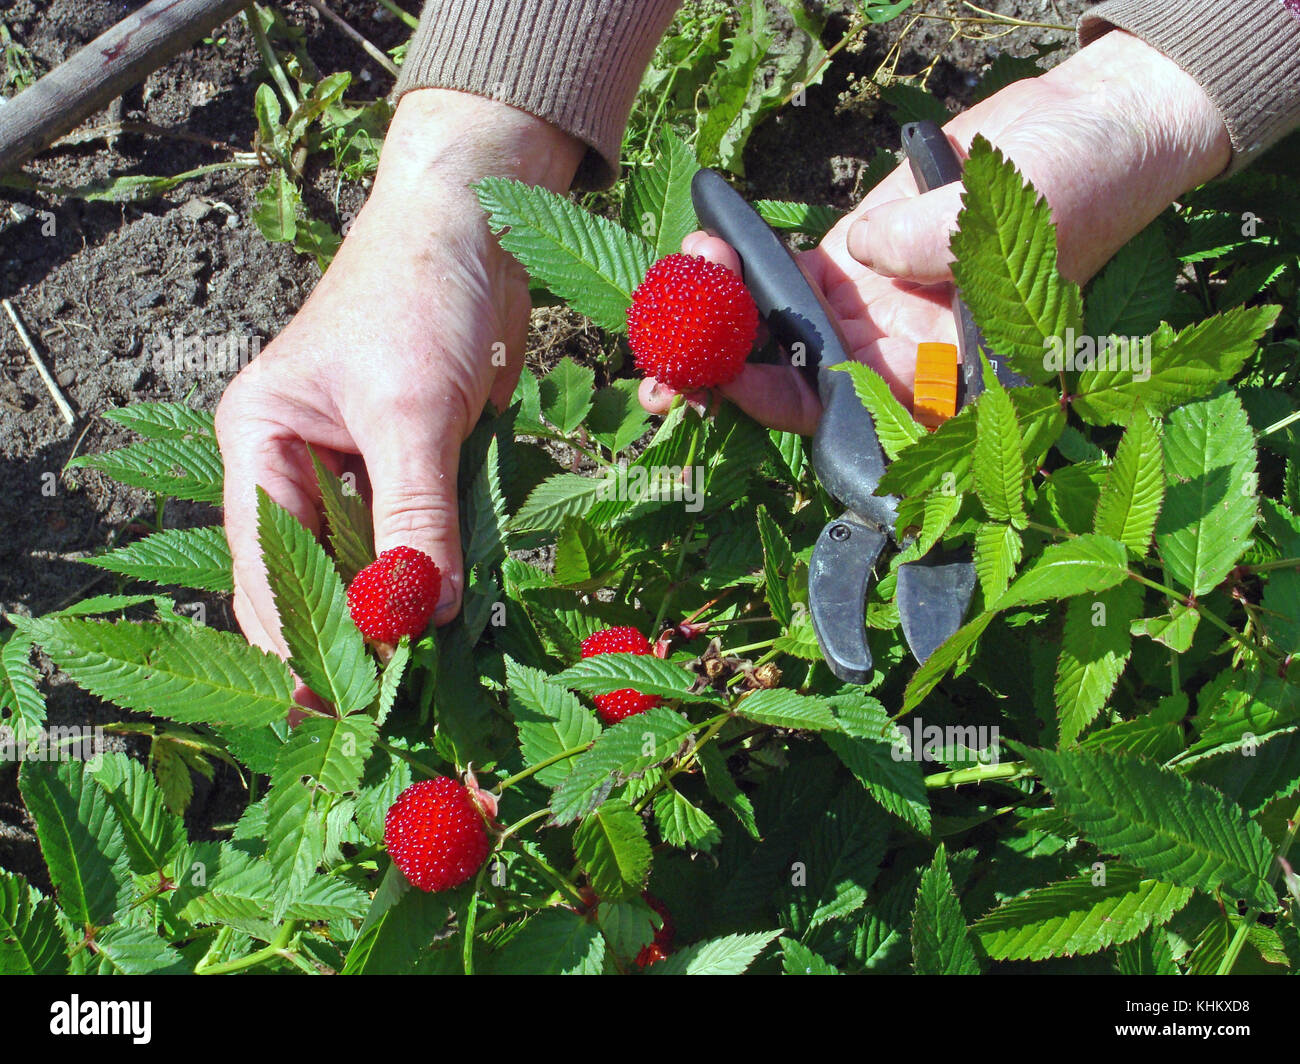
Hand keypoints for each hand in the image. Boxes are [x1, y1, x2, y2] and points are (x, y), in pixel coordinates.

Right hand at [216, 89, 582, 660]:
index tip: (337, 702)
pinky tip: (458, 621)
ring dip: (397, 612)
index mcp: (260, 444)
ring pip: (370, 566)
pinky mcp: (415, 472)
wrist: (476, 227)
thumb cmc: (420, 296)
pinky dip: (436, 576)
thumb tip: (416, 614)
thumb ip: (414, 514)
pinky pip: (419, 540)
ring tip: (427, 680)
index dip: (297, 636)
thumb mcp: (412, 410)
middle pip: (315, 576)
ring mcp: (359, 473)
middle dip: (350, 634)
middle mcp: (299, 466)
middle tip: (389, 707)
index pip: (267, 563)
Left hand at [641, 30, 1229, 434]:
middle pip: (801, 391)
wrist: (1089, 123)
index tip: (734, 387)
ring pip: (779, 338)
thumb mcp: (1024, 221)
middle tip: (659, 377)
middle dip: (727, 384)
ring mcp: (870, 316)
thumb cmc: (1087, 184)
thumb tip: (865, 255)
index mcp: (954, 382)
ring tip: (675, 282)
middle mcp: (903, 363)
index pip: (864, 420)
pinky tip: (705, 239)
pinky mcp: (851, 266)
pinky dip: (738, 267)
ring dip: (718, 323)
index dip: (794, 411)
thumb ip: (939, 247)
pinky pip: (782, 279)